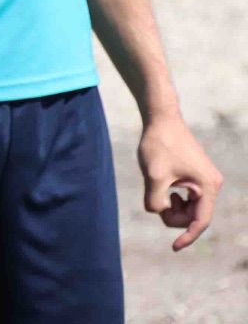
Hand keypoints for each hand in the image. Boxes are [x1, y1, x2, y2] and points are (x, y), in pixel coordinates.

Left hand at [137, 112, 221, 250]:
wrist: (160, 117)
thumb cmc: (158, 143)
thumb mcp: (153, 175)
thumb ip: (155, 201)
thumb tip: (158, 213)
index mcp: (208, 186)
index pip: (200, 221)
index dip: (187, 236)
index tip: (173, 247)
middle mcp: (211, 183)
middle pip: (194, 215)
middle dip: (174, 215)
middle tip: (155, 201)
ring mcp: (205, 178)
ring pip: (190, 207)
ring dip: (172, 205)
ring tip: (159, 188)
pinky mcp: (196, 174)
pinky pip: (187, 196)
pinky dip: (173, 196)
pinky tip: (163, 184)